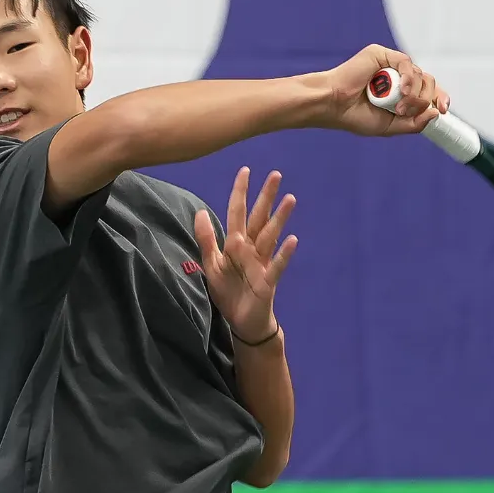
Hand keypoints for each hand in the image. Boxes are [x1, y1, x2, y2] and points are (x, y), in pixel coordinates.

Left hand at [193, 167, 298, 343]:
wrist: (240, 321)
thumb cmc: (229, 291)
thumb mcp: (211, 264)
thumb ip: (207, 239)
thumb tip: (200, 211)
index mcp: (236, 244)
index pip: (237, 213)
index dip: (240, 193)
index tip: (245, 171)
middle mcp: (251, 249)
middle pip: (259, 218)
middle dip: (266, 197)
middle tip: (276, 174)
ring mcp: (262, 263)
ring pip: (271, 236)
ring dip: (279, 218)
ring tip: (290, 199)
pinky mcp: (268, 281)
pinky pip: (277, 265)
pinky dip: (284, 253)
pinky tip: (293, 240)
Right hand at [316, 44, 451, 136]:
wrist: (333, 106)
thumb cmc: (354, 116)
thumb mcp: (391, 126)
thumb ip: (414, 123)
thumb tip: (436, 112)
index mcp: (400, 92)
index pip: (428, 91)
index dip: (439, 98)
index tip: (443, 110)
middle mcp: (397, 76)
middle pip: (428, 82)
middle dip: (423, 100)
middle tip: (404, 112)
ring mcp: (390, 64)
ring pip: (420, 74)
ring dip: (414, 94)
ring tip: (397, 107)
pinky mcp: (381, 54)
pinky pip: (406, 63)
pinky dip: (408, 78)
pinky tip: (400, 90)